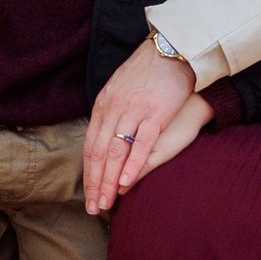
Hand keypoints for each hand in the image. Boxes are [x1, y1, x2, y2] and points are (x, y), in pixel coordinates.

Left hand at [83, 37, 197, 213]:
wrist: (171, 51)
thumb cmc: (148, 73)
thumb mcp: (120, 91)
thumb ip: (110, 115)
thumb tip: (101, 138)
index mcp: (103, 106)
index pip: (89, 146)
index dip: (89, 174)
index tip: (89, 195)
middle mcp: (113, 109)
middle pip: (98, 153)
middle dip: (95, 184)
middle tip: (94, 208)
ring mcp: (133, 111)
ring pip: (115, 152)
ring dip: (109, 181)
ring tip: (106, 202)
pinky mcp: (155, 113)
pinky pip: (140, 144)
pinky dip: (131, 165)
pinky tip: (125, 182)